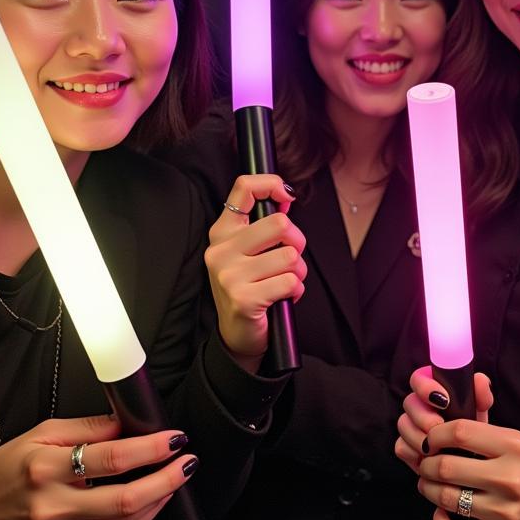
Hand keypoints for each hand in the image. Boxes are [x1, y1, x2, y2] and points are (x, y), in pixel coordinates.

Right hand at [0, 415, 196, 519]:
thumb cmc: (4, 470)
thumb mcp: (41, 433)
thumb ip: (89, 427)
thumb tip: (130, 421)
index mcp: (45, 469)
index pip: (113, 458)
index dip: (151, 449)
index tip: (175, 438)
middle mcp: (52, 508)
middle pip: (126, 499)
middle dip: (167, 479)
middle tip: (189, 462)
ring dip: (158, 500)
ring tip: (175, 479)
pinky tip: (150, 503)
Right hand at [205, 175, 305, 370]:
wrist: (237, 335)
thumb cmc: (250, 288)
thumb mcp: (249, 251)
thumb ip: (264, 224)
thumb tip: (286, 195)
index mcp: (223, 232)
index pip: (244, 188)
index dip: (271, 184)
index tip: (286, 195)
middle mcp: (221, 250)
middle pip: (280, 224)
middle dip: (298, 243)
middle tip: (290, 260)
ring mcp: (229, 275)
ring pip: (290, 256)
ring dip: (298, 272)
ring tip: (284, 283)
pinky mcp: (243, 298)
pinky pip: (290, 282)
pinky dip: (295, 291)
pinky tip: (282, 298)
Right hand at [394, 366, 492, 473]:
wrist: (471, 456)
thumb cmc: (473, 427)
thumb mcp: (479, 411)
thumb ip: (480, 394)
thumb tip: (480, 380)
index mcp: (433, 388)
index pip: (419, 378)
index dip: (426, 387)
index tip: (444, 400)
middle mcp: (418, 404)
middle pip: (409, 402)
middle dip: (423, 416)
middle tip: (439, 425)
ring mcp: (409, 425)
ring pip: (403, 424)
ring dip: (419, 436)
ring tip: (437, 447)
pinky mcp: (405, 446)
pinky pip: (401, 447)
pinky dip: (414, 453)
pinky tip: (428, 459)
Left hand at [417, 419, 519, 519]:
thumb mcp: (512, 439)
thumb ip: (478, 431)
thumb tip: (435, 432)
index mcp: (514, 447)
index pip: (460, 432)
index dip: (436, 435)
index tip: (430, 440)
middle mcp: (511, 479)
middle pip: (447, 467)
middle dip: (427, 465)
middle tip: (426, 464)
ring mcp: (507, 513)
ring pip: (447, 499)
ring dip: (429, 490)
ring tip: (429, 484)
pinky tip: (441, 512)